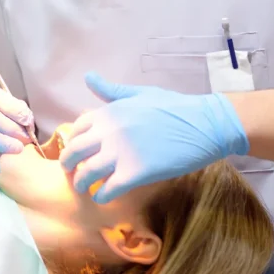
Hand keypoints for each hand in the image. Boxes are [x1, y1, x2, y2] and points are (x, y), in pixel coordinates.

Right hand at [0, 86, 35, 173]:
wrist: (1, 129)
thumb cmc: (14, 117)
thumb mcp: (19, 109)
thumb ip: (23, 113)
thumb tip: (26, 122)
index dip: (14, 111)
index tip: (28, 121)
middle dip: (9, 128)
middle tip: (26, 138)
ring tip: (18, 149)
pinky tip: (2, 165)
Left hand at [59, 72, 248, 203]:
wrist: (204, 124)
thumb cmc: (175, 107)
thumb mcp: (139, 93)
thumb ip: (111, 91)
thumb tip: (88, 76)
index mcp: (108, 112)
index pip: (76, 128)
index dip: (72, 141)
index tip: (75, 150)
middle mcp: (109, 131)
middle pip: (75, 152)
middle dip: (68, 165)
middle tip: (71, 173)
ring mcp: (121, 153)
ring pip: (87, 173)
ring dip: (81, 184)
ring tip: (84, 189)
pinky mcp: (136, 173)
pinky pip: (108, 189)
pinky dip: (101, 196)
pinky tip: (103, 197)